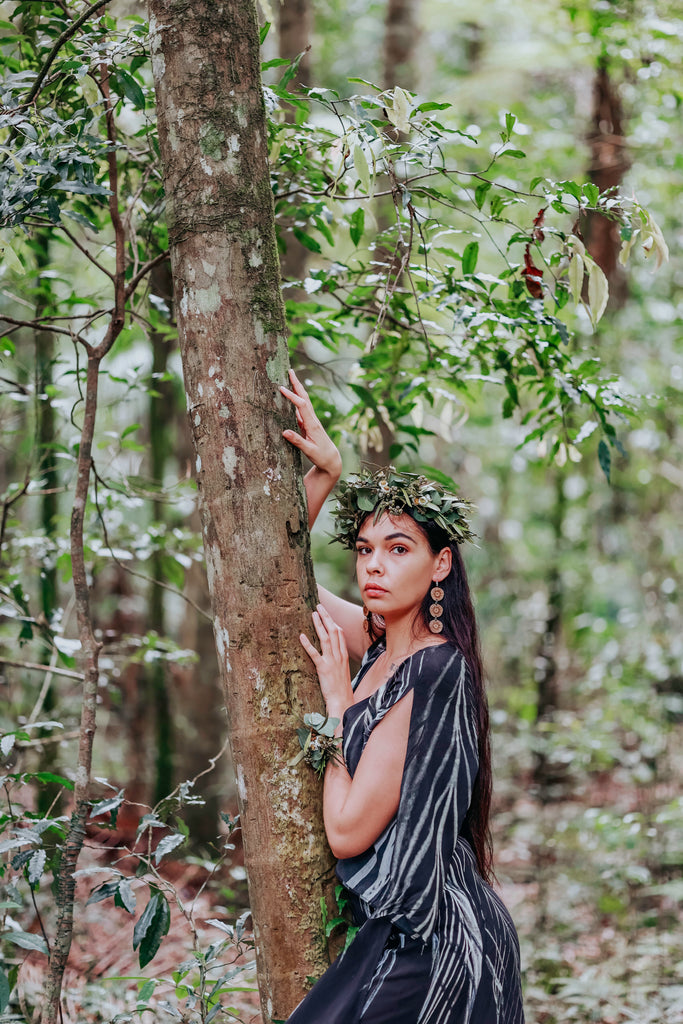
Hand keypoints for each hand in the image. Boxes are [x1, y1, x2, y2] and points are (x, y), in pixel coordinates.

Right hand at [280, 370, 341, 479]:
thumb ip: (297, 441)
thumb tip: (284, 432)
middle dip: (297, 384)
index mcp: (313, 424)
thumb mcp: (309, 451)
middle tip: (290, 371)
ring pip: (304, 401)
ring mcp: (311, 421)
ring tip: (290, 378)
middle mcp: (313, 420)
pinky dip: (296, 400)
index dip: (292, 396)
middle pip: (304, 398)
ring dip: (297, 389)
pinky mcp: (309, 424)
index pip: (301, 406)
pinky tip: (291, 396)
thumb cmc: (321, 456)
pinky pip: (301, 409)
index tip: (281, 388)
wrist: (332, 460)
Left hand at [300, 604, 352, 719]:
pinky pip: (315, 654)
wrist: (343, 702)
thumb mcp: (342, 672)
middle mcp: (339, 656)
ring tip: (313, 614)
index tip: (327, 613)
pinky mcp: (323, 669)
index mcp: (343, 656)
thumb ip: (337, 661)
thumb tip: (330, 654)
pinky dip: (308, 644)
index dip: (333, 622)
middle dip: (327, 617)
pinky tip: (301, 636)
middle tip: (319, 606)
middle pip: (334, 631)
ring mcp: (332, 662)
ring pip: (326, 638)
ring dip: (319, 625)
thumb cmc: (341, 690)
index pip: (340, 634)